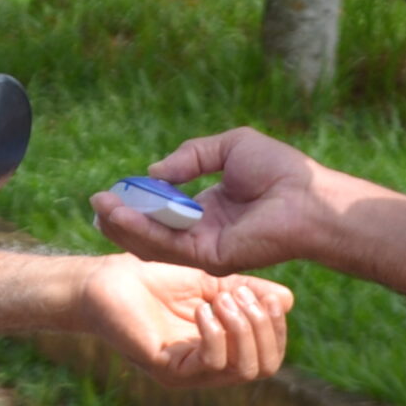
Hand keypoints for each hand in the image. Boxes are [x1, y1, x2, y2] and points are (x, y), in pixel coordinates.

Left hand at [78, 257, 292, 386]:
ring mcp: (189, 373)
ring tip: (222, 298)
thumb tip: (287, 300)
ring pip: (242, 369)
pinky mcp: (168, 370)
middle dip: (264, 328)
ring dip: (242, 328)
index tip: (268, 295)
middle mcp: (209, 367)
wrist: (107, 281)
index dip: (276, 327)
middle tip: (242, 295)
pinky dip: (216, 333)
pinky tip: (201, 308)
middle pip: (264, 368)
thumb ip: (246, 290)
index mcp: (222, 349)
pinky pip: (210, 363)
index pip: (269, 356)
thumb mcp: (211, 280)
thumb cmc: (153, 279)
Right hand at [89, 129, 340, 275]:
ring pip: (154, 243)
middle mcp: (205, 232)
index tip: (114, 191)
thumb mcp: (229, 147)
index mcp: (210, 210)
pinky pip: (168, 247)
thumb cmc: (281, 170)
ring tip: (100, 207)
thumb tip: (154, 173)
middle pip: (153, 232)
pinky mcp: (211, 258)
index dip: (139, 203)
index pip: (165, 212)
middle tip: (96, 203)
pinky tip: (122, 215)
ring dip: (125, 226)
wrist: (309, 196)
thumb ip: (190, 156)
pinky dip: (143, 231)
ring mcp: (206, 249)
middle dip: (122, 219)